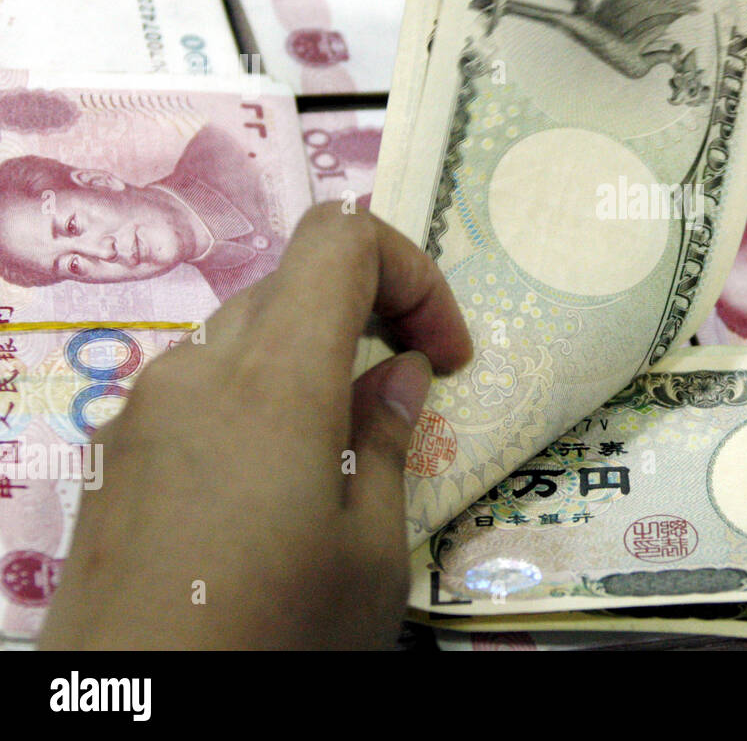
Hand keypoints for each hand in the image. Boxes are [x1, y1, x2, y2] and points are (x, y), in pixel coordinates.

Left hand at [39, 205, 471, 649]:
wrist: (134, 720)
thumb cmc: (274, 639)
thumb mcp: (370, 557)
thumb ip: (388, 443)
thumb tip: (398, 373)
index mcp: (273, 381)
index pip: (340, 240)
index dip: (411, 271)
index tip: (444, 353)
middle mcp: (197, 370)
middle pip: (294, 278)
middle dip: (370, 309)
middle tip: (413, 381)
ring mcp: (144, 408)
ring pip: (245, 328)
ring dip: (312, 351)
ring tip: (346, 438)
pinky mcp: (115, 450)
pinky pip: (200, 381)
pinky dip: (257, 390)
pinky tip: (274, 477)